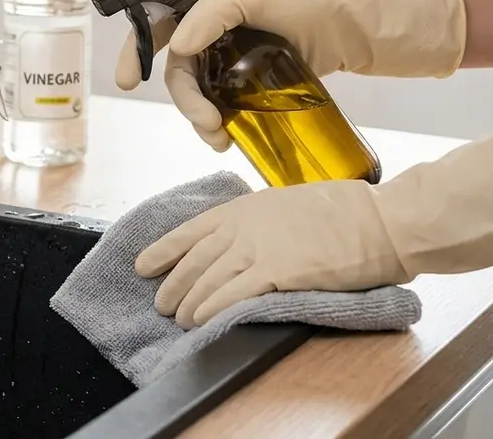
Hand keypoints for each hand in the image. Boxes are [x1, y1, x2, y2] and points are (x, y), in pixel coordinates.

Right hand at [114, 0, 467, 150]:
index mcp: (199, 6)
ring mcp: (224, 62)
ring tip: (221, 138)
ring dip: (200, 119)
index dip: (133, 52)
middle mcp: (206, 34)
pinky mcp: (244, 86)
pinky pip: (218, 108)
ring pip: (195, 95)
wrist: (347, 27)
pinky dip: (218, 126)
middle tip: (207, 122)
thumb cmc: (301, 1)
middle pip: (176, 72)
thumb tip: (178, 48)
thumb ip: (210, 14)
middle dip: (185, 101)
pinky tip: (229, 138)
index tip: (125, 82)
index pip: (154, 26)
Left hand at [136, 134, 492, 328]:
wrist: (379, 221)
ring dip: (189, 302)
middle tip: (161, 303)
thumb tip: (241, 238)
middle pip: (194, 260)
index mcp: (243, 207)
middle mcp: (242, 226)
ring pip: (208, 279)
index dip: (163, 250)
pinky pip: (233, 294)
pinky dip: (213, 308)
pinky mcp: (276, 272)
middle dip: (173, 284)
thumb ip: (258, 221)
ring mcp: (258, 248)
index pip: (190, 231)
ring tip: (179, 320)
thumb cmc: (343, 211)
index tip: (144, 265)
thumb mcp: (286, 203)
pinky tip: (202, 320)